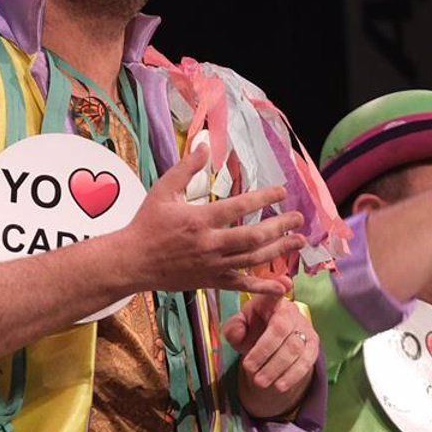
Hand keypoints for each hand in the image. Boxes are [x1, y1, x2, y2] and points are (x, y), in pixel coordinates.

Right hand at [113, 148, 304, 296]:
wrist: (132, 261)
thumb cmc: (146, 224)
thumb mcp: (162, 190)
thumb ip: (185, 168)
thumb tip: (204, 145)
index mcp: (200, 219)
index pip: (240, 206)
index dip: (264, 197)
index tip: (281, 190)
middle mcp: (210, 244)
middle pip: (254, 237)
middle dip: (280, 226)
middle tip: (298, 217)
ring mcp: (212, 265)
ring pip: (253, 259)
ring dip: (279, 250)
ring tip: (299, 241)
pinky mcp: (211, 281)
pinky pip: (241, 285)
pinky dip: (263, 287)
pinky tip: (283, 285)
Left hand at [225, 295, 320, 418]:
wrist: (272, 348)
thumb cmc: (253, 331)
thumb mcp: (238, 329)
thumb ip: (233, 329)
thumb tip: (239, 332)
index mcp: (271, 301)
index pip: (275, 293)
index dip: (279, 286)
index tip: (284, 283)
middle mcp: (291, 311)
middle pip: (281, 329)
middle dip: (264, 351)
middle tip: (249, 370)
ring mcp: (305, 328)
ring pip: (294, 348)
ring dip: (276, 367)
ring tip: (259, 382)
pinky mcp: (313, 346)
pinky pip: (306, 362)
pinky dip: (292, 375)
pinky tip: (280, 386)